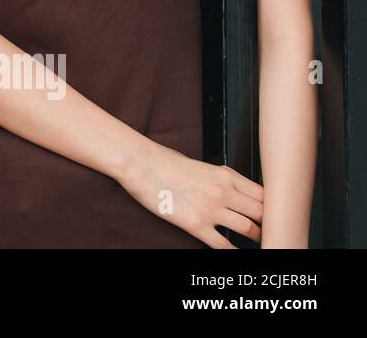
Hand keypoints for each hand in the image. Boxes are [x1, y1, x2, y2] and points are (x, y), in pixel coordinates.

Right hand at [120, 141, 263, 247]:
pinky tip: (237, 254)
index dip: (272, 207)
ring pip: (248, 229)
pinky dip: (233, 252)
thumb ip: (220, 177)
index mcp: (225, 175)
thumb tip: (231, 188)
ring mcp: (211, 209)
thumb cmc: (164, 161)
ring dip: (256, 238)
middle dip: (268, 224)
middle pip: (261, 213)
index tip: (274, 213)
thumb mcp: (200, 164)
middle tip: (271, 231)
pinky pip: (223, 244)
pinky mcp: (196, 224)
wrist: (141, 164)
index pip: (263, 194)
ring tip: (259, 243)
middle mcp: (223, 192)